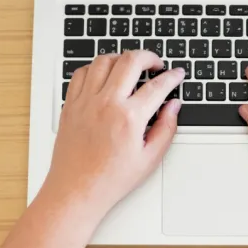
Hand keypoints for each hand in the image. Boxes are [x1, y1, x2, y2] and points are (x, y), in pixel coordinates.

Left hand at [41, 51, 183, 219]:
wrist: (76, 190)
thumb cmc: (110, 180)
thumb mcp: (150, 158)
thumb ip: (166, 128)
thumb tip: (173, 107)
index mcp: (129, 118)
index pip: (157, 85)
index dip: (172, 77)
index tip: (177, 74)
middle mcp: (106, 104)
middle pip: (130, 60)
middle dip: (149, 57)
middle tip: (156, 64)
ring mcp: (85, 102)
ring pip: (104, 60)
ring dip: (122, 58)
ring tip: (131, 66)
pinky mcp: (71, 105)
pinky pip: (81, 73)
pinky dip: (95, 68)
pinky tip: (104, 76)